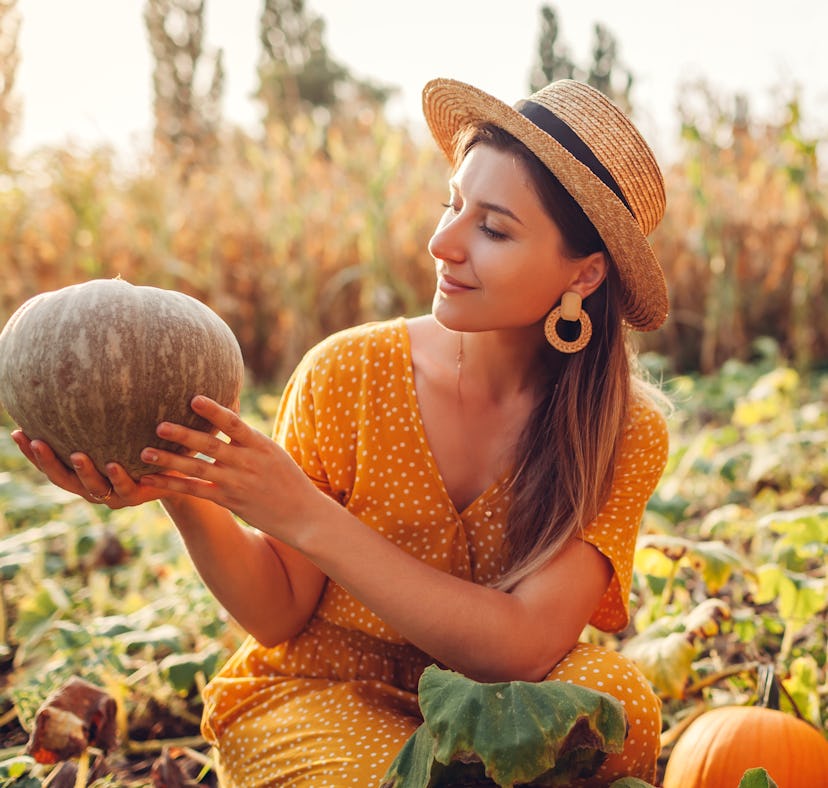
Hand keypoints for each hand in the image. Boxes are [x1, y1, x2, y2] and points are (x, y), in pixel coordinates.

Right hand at [11, 431, 167, 508]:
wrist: (177, 471)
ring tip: (76, 455)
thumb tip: (85, 377)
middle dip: (46, 461)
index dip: (32, 453)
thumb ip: (103, 416)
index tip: (16, 432)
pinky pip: (126, 487)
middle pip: (62, 479)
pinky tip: (113, 465)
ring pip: (92, 486)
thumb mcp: (121, 432)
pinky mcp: (137, 496)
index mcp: (83, 474)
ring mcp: (114, 494)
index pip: (51, 465)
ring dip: (83, 471)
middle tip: (35, 440)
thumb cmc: (142, 447)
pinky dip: (119, 477)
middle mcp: (93, 487)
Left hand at [137, 396, 329, 539]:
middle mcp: (247, 462)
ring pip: (197, 468)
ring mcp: (237, 482)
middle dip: (184, 435)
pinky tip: (152, 479)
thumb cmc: (288, 480)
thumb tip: (229, 412)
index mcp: (261, 445)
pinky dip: (172, 484)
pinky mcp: (229, 501)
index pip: (234, 423)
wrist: (304, 515)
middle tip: (159, 425)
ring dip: (170, 460)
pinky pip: (195, 490)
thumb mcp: (274, 453)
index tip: (194, 398)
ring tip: (145, 452)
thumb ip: (249, 437)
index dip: (214, 410)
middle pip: (210, 445)